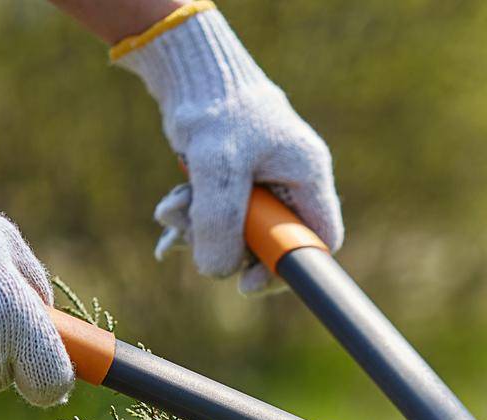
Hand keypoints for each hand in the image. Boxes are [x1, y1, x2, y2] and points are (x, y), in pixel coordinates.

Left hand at [116, 5, 344, 293]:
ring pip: (239, 231)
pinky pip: (220, 215)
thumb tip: (218, 272)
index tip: (248, 283)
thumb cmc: (215, 107)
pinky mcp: (237, 180)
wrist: (190, 68)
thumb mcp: (217, 165)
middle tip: (193, 241)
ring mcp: (264, 182)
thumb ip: (221, 220)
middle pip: (271, 241)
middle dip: (228, 246)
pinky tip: (169, 210)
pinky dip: (193, 217)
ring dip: (201, 230)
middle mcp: (292, 182)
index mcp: (308, 175)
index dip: (287, 267)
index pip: (316, 240)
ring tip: (170, 211)